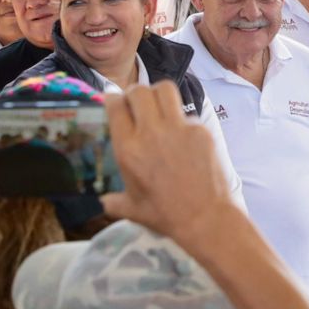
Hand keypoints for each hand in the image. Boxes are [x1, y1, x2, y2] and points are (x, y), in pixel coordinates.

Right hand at [101, 83, 234, 241]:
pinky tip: (184, 139)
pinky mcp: (201, 130)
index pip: (115, 106)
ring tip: (159, 106)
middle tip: (137, 103)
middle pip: (139, 91)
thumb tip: (103, 201)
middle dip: (135, 93)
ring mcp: (178, 128)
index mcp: (128, 148)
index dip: (113, 99)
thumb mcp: (131, 209)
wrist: (205, 217)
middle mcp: (151, 132)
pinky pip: (187, 114)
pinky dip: (182, 122)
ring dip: (158, 94)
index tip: (114, 101)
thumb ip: (113, 201)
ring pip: (165, 90)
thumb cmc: (165, 215)